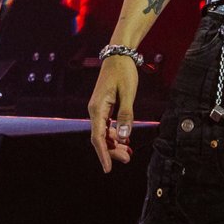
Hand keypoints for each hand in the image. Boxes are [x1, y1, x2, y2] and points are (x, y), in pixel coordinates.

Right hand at [87, 55, 138, 172]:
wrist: (119, 55)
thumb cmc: (123, 72)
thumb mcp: (128, 93)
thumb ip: (126, 115)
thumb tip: (124, 136)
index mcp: (97, 108)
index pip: (98, 137)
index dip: (103, 154)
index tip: (108, 169)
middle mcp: (95, 110)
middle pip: (100, 137)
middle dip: (112, 151)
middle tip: (128, 159)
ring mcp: (99, 108)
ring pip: (104, 132)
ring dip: (115, 143)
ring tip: (128, 153)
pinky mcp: (104, 106)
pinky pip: (107, 125)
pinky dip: (115, 134)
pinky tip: (125, 139)